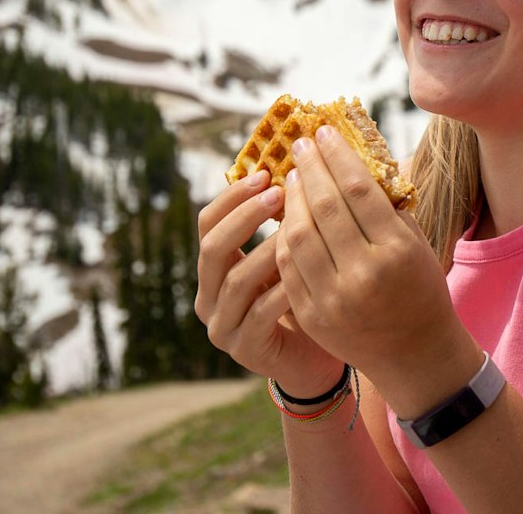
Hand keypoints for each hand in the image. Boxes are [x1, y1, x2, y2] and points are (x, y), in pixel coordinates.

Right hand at [194, 169, 343, 395]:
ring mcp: (222, 326)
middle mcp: (208, 296)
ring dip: (268, 249)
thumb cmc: (306, 296)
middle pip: (212, 247)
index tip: (267, 172)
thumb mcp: (289, 256)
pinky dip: (284, 290)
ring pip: (237, 280)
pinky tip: (311, 270)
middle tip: (279, 192)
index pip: (207, 222)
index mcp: (213, 268)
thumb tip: (301, 163)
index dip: (233, 196)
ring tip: (300, 227)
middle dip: (245, 216)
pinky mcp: (243, 349)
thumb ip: (283, 222)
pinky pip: (260, 314)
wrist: (315, 359)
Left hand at [277, 126, 472, 396]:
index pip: (359, 190)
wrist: (413, 352)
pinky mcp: (312, 315)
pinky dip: (284, 234)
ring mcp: (334, 298)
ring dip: (292, 200)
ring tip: (294, 177)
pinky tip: (288, 214)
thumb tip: (349, 156)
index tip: (324, 133)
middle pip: (325, 208)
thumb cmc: (418, 285)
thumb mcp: (414, 241)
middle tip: (301, 145)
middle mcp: (364, 275)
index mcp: (396, 251)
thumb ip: (384, 203)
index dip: (337, 157)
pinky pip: (288, 265)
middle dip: (310, 169)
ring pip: (298, 235)